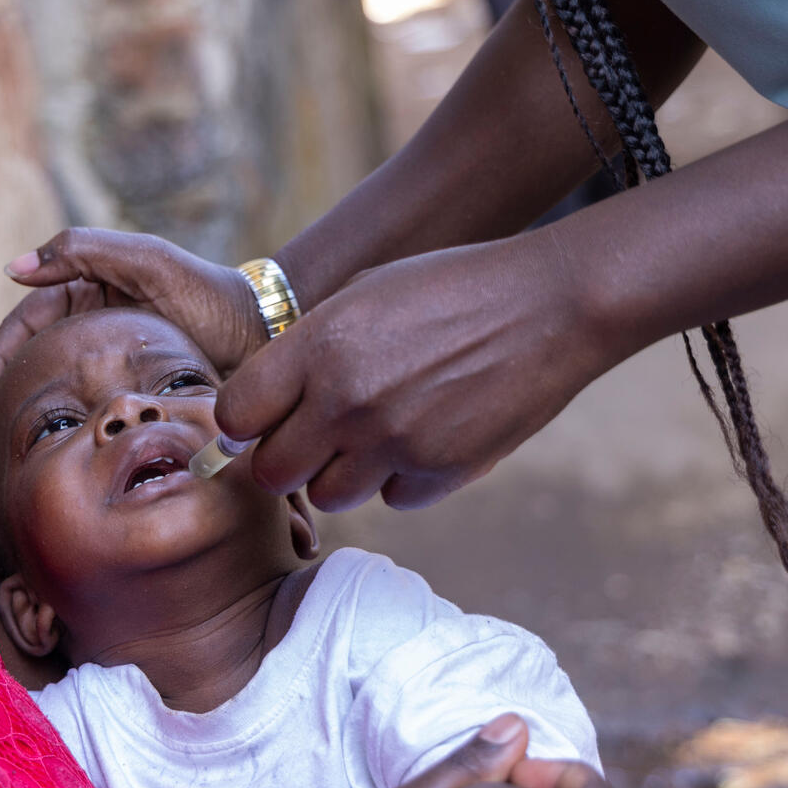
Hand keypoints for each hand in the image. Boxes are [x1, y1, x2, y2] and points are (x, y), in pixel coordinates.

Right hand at [0, 228, 263, 450]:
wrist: (262, 336)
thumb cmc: (209, 293)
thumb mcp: (148, 262)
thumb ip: (84, 251)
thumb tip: (14, 269)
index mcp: (83, 290)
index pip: (22, 327)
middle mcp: (88, 325)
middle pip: (25, 364)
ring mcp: (106, 361)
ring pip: (48, 392)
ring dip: (16, 421)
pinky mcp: (128, 392)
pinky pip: (82, 413)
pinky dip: (58, 433)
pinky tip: (44, 460)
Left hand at [219, 235, 626, 510]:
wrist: (551, 305)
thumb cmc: (450, 288)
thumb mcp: (364, 294)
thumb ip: (307, 350)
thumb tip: (262, 404)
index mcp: (320, 346)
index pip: (237, 415)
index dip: (244, 421)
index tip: (261, 418)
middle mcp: (348, 400)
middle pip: (273, 472)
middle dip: (285, 457)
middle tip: (311, 436)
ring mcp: (395, 442)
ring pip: (329, 495)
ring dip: (340, 473)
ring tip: (373, 432)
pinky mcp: (440, 472)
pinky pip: (392, 498)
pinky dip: (400, 478)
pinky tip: (424, 434)